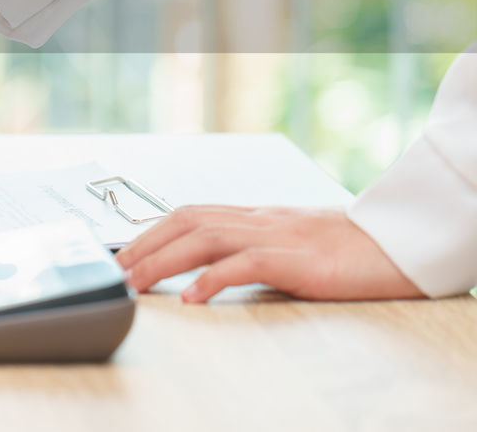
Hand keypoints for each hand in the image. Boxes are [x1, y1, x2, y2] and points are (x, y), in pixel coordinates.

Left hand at [115, 205, 424, 302]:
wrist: (394, 242)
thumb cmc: (343, 247)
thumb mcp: (286, 240)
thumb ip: (249, 246)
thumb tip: (207, 266)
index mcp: (252, 215)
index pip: (188, 213)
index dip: (150, 230)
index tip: (122, 252)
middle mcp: (256, 219)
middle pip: (187, 221)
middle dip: (145, 244)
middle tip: (116, 270)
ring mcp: (274, 236)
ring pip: (205, 238)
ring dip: (164, 260)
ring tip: (137, 281)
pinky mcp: (295, 259)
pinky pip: (246, 264)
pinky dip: (213, 278)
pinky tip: (192, 296)